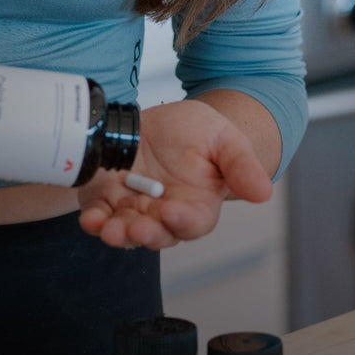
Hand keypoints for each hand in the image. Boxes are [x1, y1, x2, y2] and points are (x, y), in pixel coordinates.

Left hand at [77, 99, 272, 250]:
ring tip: (107, 229)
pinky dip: (93, 218)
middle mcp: (164, 213)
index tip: (172, 212)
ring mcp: (135, 207)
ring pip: (125, 229)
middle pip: (156, 233)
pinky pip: (99, 213)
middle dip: (145, 234)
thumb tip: (264, 192)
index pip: (193, 222)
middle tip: (135, 229)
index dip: (183, 221)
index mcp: (197, 205)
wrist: (166, 120)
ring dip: (116, 232)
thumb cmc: (200, 133)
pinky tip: (90, 218)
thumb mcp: (226, 141)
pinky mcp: (108, 197)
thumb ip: (242, 166)